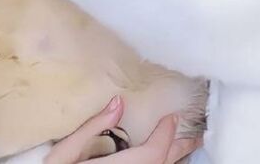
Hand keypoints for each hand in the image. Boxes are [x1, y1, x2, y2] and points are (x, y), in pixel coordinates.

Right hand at [45, 96, 201, 163]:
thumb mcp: (63, 155)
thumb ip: (91, 128)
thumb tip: (118, 102)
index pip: (152, 154)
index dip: (166, 135)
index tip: (172, 117)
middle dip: (178, 149)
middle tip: (197, 135)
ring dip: (172, 159)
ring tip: (188, 146)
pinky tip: (165, 159)